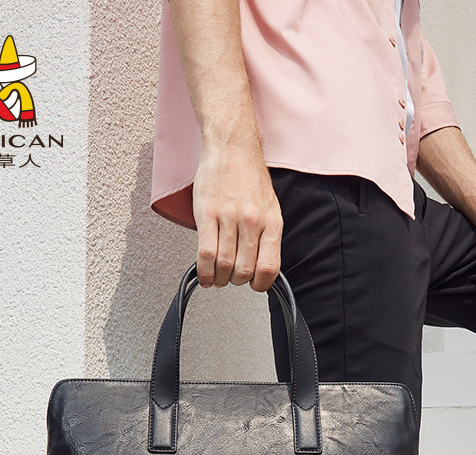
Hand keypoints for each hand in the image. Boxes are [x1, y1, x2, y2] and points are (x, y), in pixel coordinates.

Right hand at [192, 139, 282, 291]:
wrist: (232, 148)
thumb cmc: (250, 178)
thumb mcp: (270, 208)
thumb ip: (267, 236)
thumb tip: (261, 266)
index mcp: (271, 222)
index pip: (269, 267)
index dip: (260, 284)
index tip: (253, 285)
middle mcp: (252, 221)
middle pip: (244, 270)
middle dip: (236, 281)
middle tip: (231, 278)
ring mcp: (229, 218)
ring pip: (224, 265)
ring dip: (219, 278)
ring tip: (217, 277)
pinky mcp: (207, 214)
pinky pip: (205, 252)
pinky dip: (204, 271)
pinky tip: (204, 275)